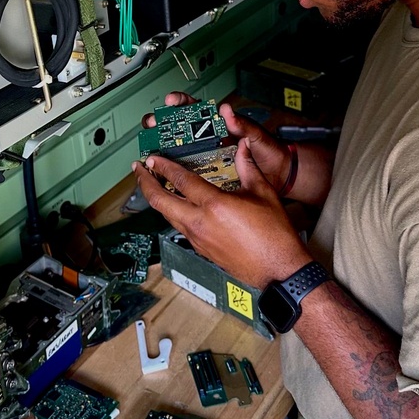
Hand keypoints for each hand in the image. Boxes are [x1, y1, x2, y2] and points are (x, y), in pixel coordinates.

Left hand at [134, 138, 310, 288]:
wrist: (278, 270)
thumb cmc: (274, 236)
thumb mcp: (263, 193)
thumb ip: (248, 167)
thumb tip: (242, 147)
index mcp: (214, 205)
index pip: (180, 180)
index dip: (163, 166)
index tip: (153, 158)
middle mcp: (200, 222)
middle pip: (159, 201)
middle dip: (144, 183)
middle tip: (139, 170)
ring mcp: (197, 238)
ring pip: (166, 215)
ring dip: (156, 198)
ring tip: (153, 184)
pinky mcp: (201, 249)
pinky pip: (179, 226)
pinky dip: (171, 212)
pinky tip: (176, 205)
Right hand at [141, 93, 294, 194]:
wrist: (281, 176)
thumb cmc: (271, 152)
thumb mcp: (257, 136)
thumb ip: (243, 124)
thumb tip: (227, 112)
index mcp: (220, 125)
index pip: (195, 109)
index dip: (180, 103)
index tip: (171, 102)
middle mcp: (209, 140)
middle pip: (179, 130)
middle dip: (162, 125)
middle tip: (152, 125)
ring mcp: (207, 158)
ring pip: (179, 152)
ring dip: (164, 150)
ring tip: (152, 149)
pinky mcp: (208, 176)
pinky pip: (189, 174)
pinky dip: (176, 175)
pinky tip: (165, 175)